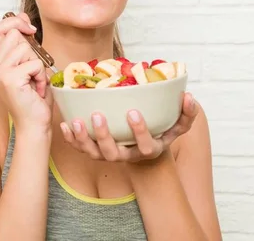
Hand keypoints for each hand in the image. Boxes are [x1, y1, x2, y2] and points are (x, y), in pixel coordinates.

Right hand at [0, 13, 52, 134]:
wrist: (34, 125)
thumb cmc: (34, 98)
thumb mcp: (29, 65)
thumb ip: (24, 45)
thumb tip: (23, 19)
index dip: (14, 22)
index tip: (29, 28)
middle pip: (15, 35)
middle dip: (32, 51)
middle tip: (33, 72)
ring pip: (26, 48)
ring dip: (38, 65)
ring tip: (34, 82)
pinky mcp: (9, 79)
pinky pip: (34, 63)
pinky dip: (41, 76)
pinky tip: (36, 89)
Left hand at [60, 92, 198, 162]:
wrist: (144, 150)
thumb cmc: (161, 132)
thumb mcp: (178, 125)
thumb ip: (187, 113)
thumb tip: (189, 97)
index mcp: (148, 150)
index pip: (145, 145)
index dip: (139, 131)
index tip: (133, 112)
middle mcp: (127, 156)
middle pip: (113, 153)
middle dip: (104, 135)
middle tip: (98, 115)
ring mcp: (110, 155)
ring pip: (94, 153)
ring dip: (83, 138)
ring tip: (74, 122)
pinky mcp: (96, 152)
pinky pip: (81, 149)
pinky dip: (71, 139)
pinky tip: (65, 124)